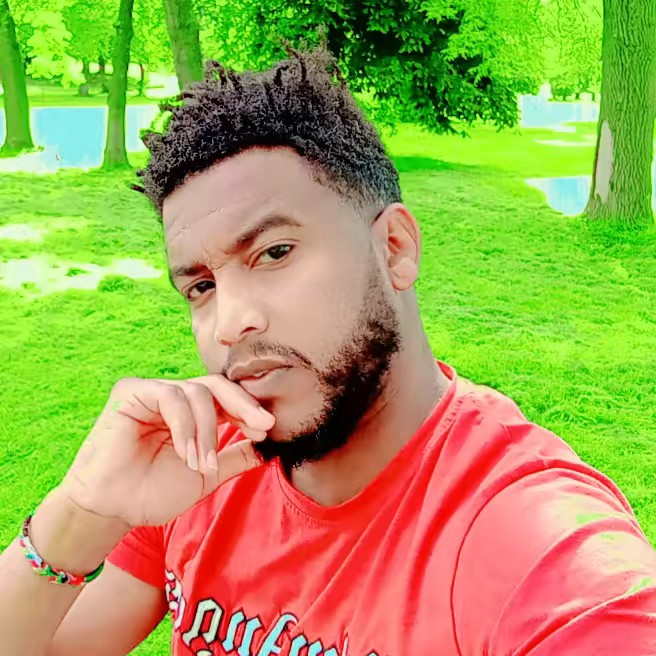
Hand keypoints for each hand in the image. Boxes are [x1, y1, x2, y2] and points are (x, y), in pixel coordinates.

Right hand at [56, 374, 275, 527]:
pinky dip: (184, 425)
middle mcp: (174, 398)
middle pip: (217, 386)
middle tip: (262, 425)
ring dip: (207, 430)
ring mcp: (153, 392)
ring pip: (197, 393)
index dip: (249, 411)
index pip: (227, 399)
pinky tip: (184, 452)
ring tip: (202, 463)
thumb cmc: (153, 493)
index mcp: (192, 413)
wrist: (113, 510)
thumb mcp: (206, 475)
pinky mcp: (132, 392)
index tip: (268, 429)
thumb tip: (269, 448)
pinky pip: (170, 396)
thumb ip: (235, 457)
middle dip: (243, 405)